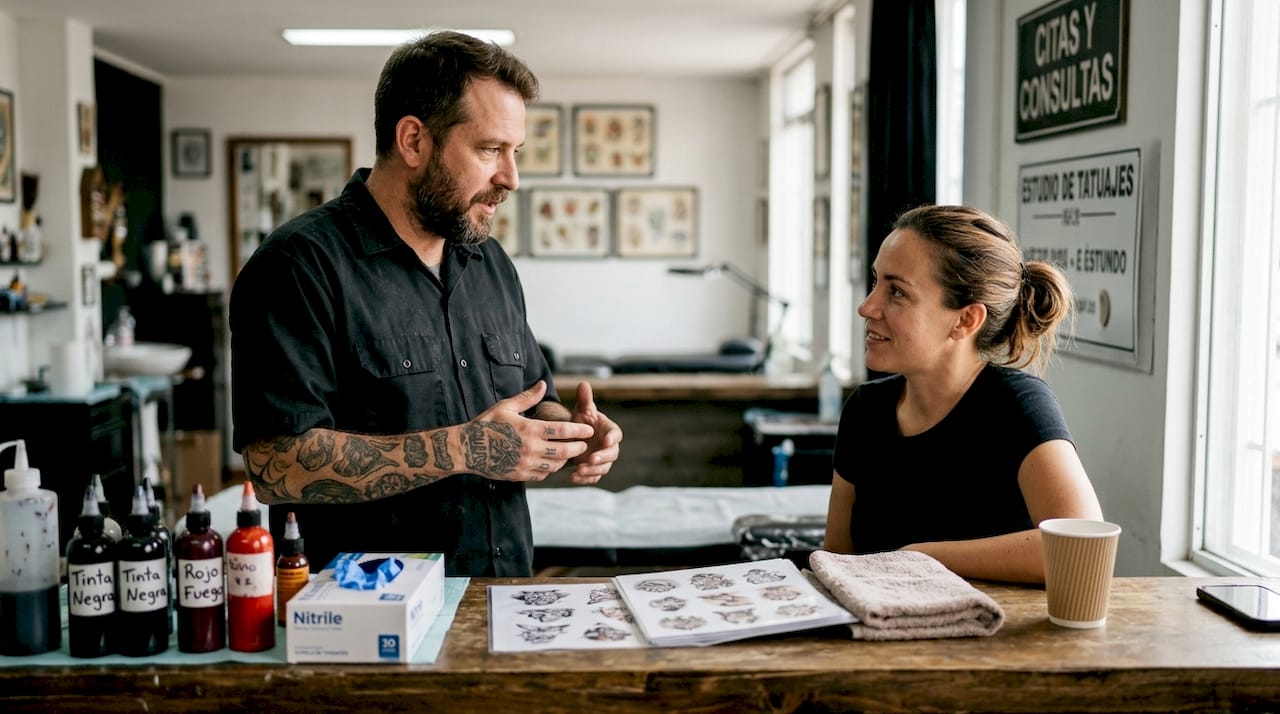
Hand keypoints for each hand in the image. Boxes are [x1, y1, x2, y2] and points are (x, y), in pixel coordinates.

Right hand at [466, 381, 593, 481]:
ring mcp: (526, 463)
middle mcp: (530, 448)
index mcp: (529, 429)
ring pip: (555, 465)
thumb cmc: (487, 424)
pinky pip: (542, 474)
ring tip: (568, 453)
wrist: (467, 449)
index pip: (562, 430)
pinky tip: (550, 462)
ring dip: (565, 459)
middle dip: (578, 448)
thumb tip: (543, 384)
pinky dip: (549, 469)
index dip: (579, 430)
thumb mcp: (506, 406)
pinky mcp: (520, 475)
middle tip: (584, 445)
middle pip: (564, 450)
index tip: (589, 430)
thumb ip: (528, 397)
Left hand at [566, 381, 621, 484]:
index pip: (616, 435)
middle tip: (591, 459)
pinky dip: (584, 479)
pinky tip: (572, 478)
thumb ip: (584, 399)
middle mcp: (608, 447)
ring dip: (592, 470)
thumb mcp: (581, 410)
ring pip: (602, 468)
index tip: (605, 441)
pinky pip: (593, 477)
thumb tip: (583, 384)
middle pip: (612, 454)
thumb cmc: (581, 421)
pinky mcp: (593, 470)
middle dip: (602, 457)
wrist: (573, 436)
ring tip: (578, 470)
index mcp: (609, 430)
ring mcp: (601, 460)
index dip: (612, 438)